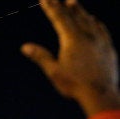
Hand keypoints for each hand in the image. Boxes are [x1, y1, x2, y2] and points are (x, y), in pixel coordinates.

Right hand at [21, 0, 119, 116]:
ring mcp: (100, 40)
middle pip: (73, 15)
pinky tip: (93, 20)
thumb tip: (25, 47)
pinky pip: (101, 29)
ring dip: (79, 10)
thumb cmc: (75, 85)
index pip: (59, 18)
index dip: (50, 7)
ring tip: (73, 1)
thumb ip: (40, 56)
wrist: (101, 94)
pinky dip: (94, 22)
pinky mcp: (108, 48)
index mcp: (72, 40)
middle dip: (63, 4)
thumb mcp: (54, 72)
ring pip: (88, 20)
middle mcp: (87, 36)